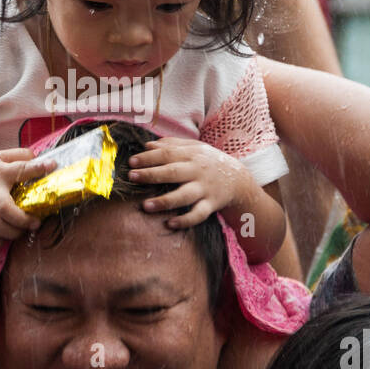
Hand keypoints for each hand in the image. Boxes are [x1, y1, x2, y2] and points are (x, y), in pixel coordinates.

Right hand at [0, 149, 56, 248]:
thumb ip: (19, 156)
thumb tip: (42, 160)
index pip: (19, 169)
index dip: (36, 169)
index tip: (51, 167)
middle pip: (4, 208)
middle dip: (21, 219)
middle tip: (35, 223)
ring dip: (12, 233)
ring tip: (21, 231)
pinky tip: (5, 238)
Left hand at [126, 137, 252, 226]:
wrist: (238, 179)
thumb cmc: (209, 162)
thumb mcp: (194, 148)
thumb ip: (172, 145)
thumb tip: (147, 145)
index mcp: (191, 155)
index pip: (167, 154)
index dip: (148, 157)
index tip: (131, 162)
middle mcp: (197, 171)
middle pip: (173, 172)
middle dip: (152, 174)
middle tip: (132, 177)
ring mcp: (204, 188)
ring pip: (184, 196)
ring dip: (165, 201)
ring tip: (146, 206)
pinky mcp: (211, 204)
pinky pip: (198, 214)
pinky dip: (185, 220)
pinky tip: (170, 224)